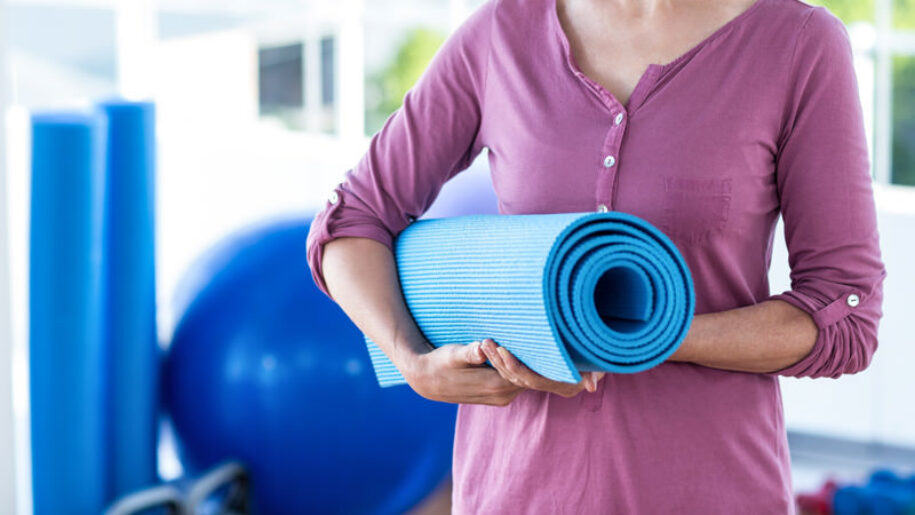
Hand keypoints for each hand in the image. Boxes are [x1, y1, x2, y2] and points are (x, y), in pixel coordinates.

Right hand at [403, 341, 523, 405]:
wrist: (428, 380)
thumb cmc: (441, 363)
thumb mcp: (453, 354)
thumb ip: (470, 353)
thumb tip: (481, 349)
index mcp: (495, 386)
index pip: (524, 370)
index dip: (523, 353)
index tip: (518, 334)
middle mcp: (502, 396)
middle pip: (527, 376)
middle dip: (526, 357)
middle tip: (523, 334)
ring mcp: (502, 399)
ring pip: (523, 379)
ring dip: (520, 362)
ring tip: (517, 340)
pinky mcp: (499, 396)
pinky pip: (516, 381)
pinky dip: (516, 368)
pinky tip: (511, 352)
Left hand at [480, 339, 604, 397]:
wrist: (594, 354)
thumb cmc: (598, 355)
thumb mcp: (597, 363)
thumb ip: (593, 373)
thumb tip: (592, 386)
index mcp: (559, 384)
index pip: (531, 379)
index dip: (516, 367)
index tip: (503, 350)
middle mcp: (545, 383)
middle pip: (516, 376)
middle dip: (499, 360)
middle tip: (485, 341)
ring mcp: (536, 378)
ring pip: (509, 372)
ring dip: (494, 358)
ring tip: (483, 340)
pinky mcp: (529, 369)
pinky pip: (510, 366)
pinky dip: (498, 357)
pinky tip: (487, 343)